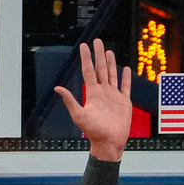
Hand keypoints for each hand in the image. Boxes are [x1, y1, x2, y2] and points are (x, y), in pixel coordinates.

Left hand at [55, 39, 132, 160]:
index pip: (89, 71)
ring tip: (109, 52)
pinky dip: (126, 78)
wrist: (109, 142)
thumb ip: (70, 100)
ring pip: (112, 75)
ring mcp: (113, 96)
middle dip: (99, 55)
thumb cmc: (94, 131)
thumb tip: (57, 88)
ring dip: (110, 63)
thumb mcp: (79, 115)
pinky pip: (125, 87)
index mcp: (93, 93)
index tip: (84, 46)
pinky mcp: (124, 102)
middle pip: (100, 69)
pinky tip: (125, 70)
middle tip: (98, 41)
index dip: (86, 58)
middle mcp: (102, 92)